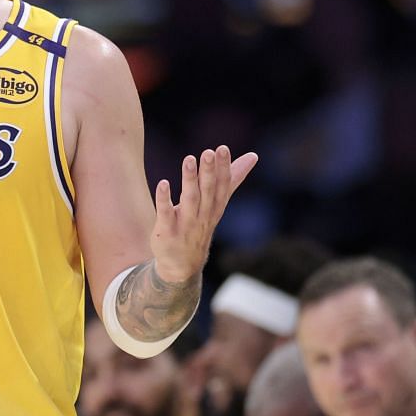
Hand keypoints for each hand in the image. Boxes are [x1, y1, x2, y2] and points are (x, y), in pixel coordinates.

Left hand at [151, 147, 258, 283]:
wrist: (182, 266)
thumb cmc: (200, 226)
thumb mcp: (218, 204)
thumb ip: (233, 179)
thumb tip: (253, 156)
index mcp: (215, 206)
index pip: (223, 186)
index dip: (223, 168)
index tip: (222, 149)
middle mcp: (203, 215)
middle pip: (208, 191)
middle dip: (209, 172)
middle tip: (209, 152)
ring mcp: (186, 224)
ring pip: (190, 200)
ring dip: (190, 180)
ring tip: (189, 160)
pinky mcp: (167, 231)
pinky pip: (166, 214)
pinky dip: (165, 200)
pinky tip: (163, 183)